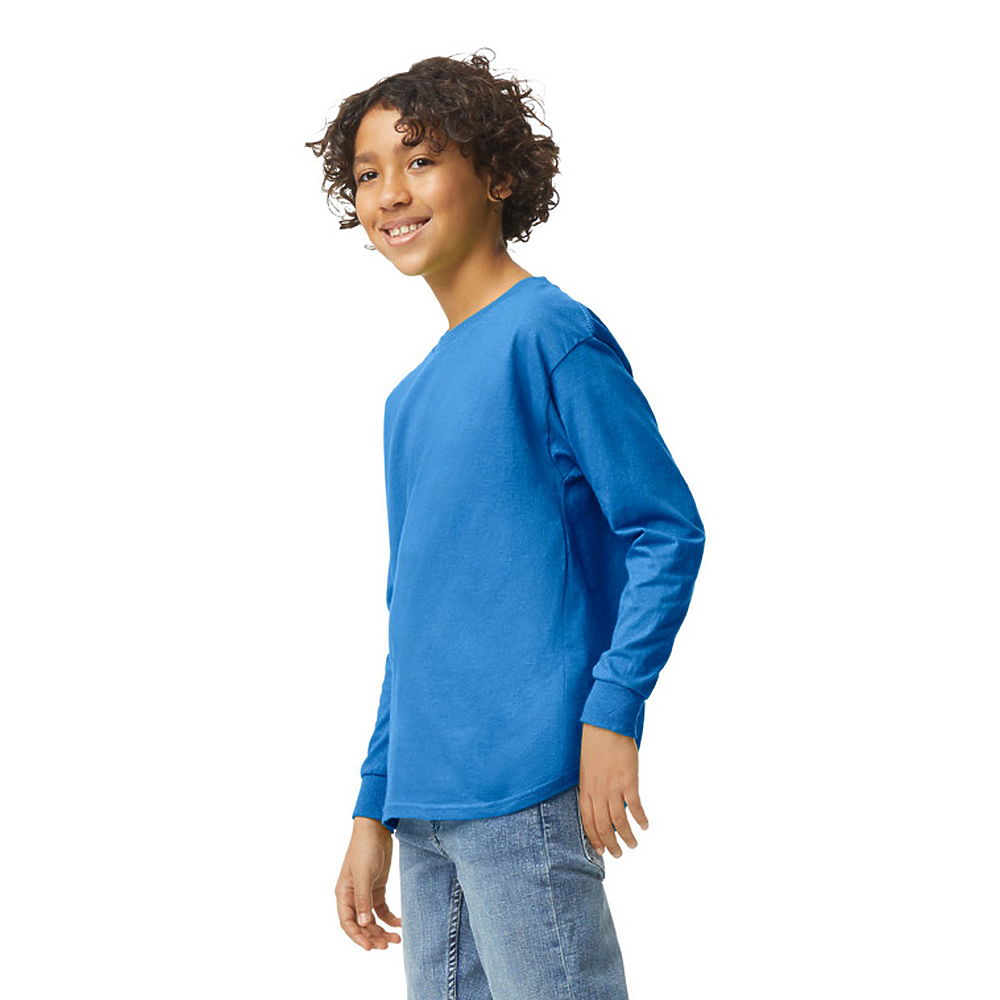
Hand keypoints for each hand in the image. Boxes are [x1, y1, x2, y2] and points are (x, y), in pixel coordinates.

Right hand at [335, 817, 401, 949]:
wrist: (376, 829)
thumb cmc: (364, 848)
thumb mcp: (364, 874)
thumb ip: (363, 899)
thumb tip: (364, 924)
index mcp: (343, 894)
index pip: (347, 923)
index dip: (357, 937)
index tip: (370, 947)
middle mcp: (353, 897)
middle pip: (361, 925)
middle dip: (373, 937)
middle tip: (388, 945)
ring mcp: (366, 893)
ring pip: (372, 920)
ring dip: (382, 931)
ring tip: (396, 939)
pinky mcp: (377, 889)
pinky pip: (382, 910)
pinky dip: (390, 919)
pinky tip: (400, 924)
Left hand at [579, 722, 648, 858]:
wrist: (606, 725)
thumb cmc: (595, 744)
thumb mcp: (587, 768)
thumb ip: (592, 787)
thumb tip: (601, 803)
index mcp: (585, 789)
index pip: (587, 821)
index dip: (594, 838)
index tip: (601, 851)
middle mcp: (597, 792)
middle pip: (603, 826)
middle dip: (611, 844)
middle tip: (619, 854)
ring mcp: (613, 787)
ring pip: (619, 821)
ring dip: (627, 837)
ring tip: (633, 845)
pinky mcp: (628, 781)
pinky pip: (635, 807)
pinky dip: (640, 819)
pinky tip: (645, 826)